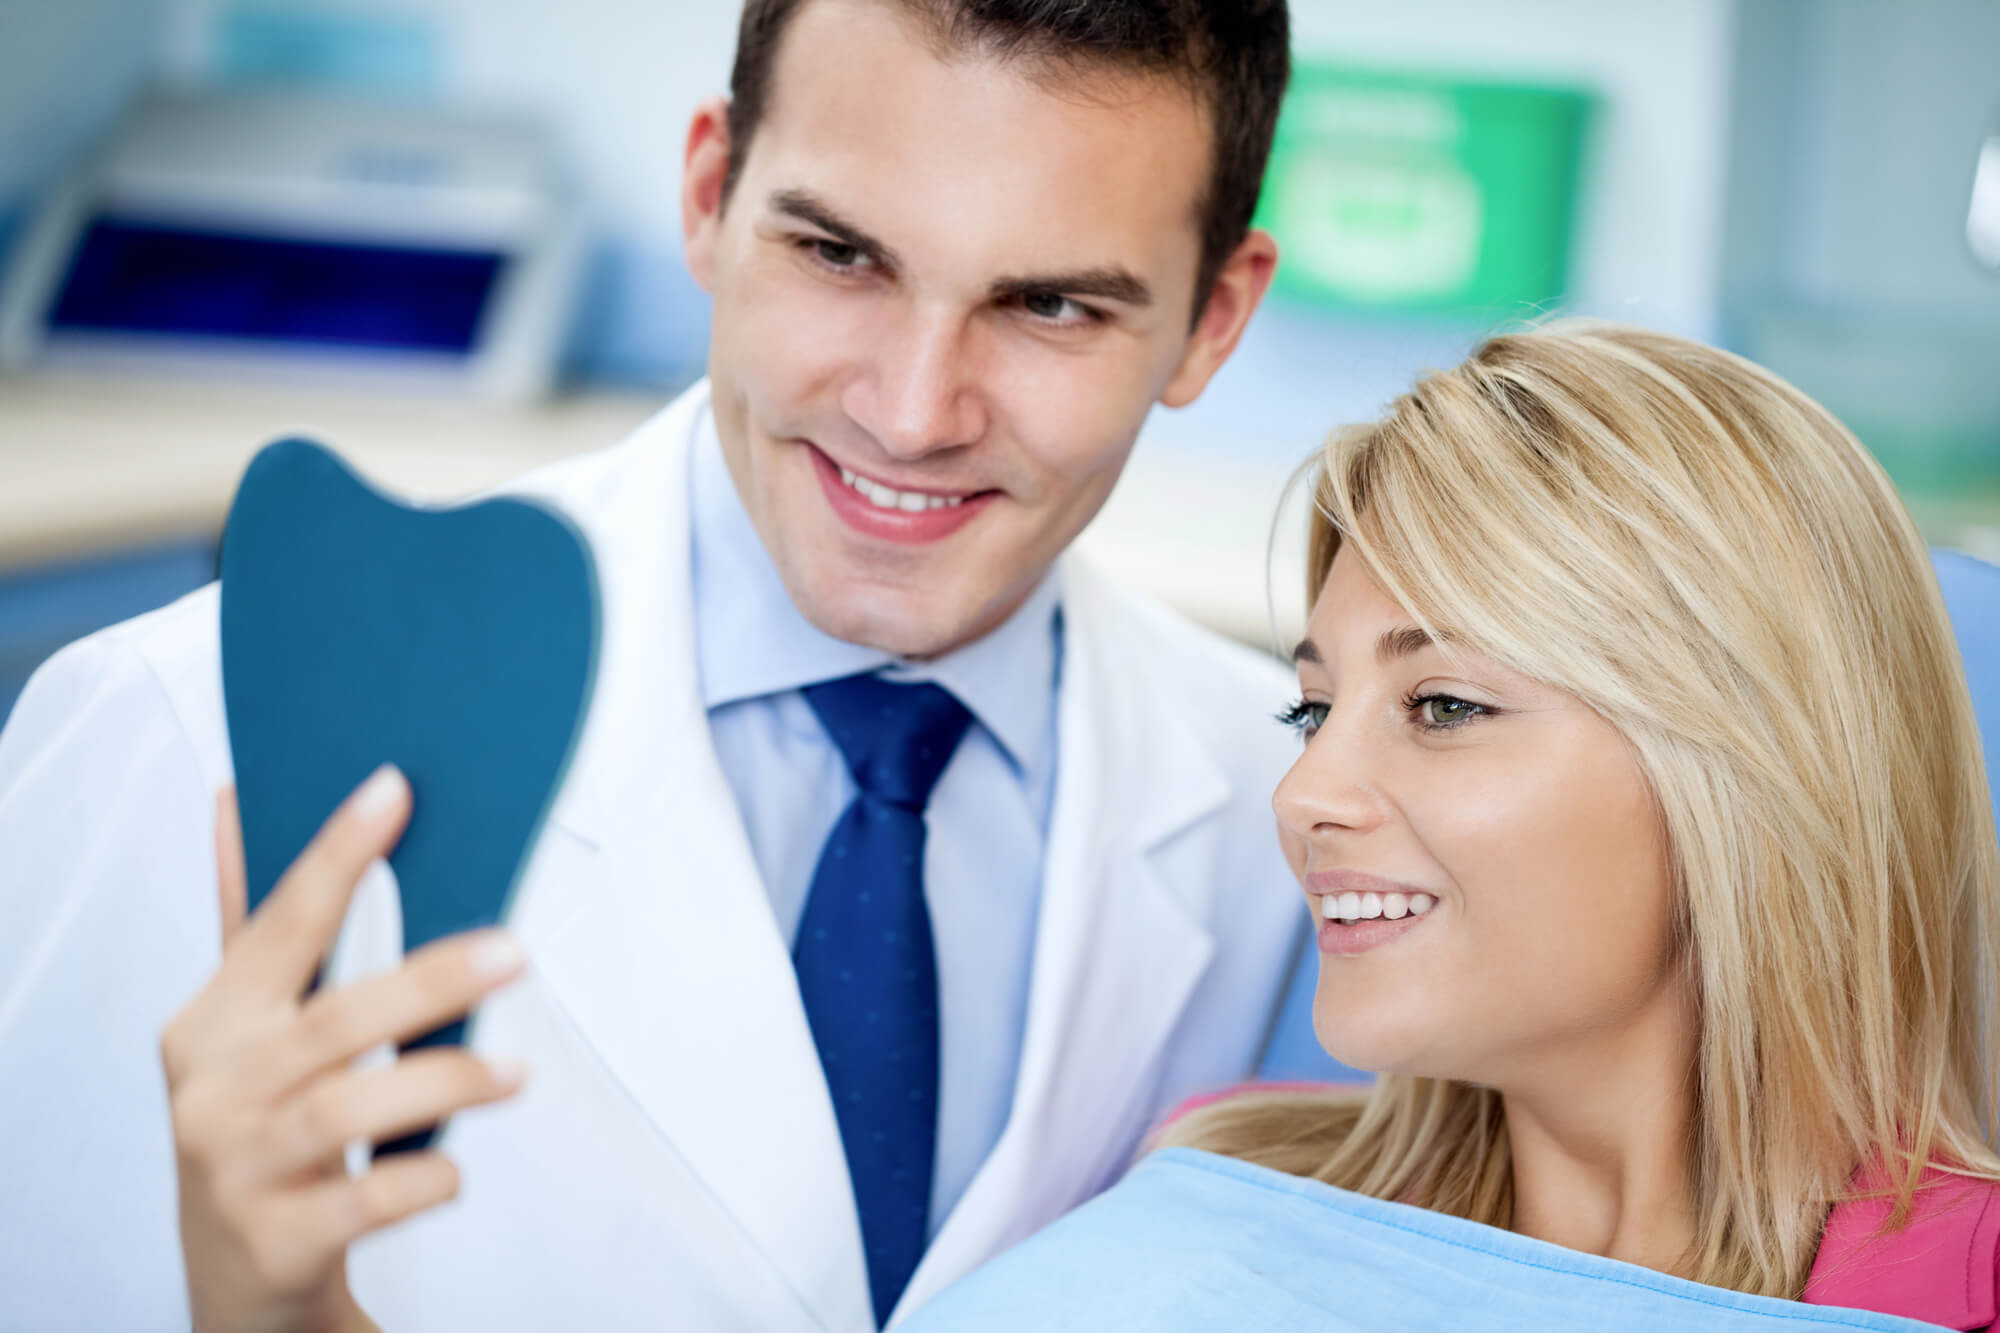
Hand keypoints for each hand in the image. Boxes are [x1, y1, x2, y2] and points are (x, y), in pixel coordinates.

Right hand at [162, 766, 529, 1332]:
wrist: (238, 1278)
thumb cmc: (258, 1127)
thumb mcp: (243, 1029)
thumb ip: (254, 923)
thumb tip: (235, 800)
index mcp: (212, 1023)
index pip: (281, 923)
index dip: (335, 854)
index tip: (393, 790)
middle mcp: (214, 1090)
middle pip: (331, 1022)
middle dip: (427, 981)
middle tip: (511, 952)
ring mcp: (239, 1169)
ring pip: (348, 1111)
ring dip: (444, 1082)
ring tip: (515, 1074)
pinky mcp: (276, 1241)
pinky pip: (363, 1203)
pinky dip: (419, 1179)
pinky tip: (455, 1167)